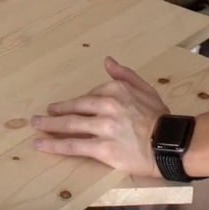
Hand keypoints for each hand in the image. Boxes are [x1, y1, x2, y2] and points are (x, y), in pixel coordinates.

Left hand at [30, 56, 169, 177]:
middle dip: (55, 111)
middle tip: (41, 115)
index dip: (77, 104)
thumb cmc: (160, 118)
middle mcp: (106, 106)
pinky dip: (54, 145)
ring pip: (69, 125)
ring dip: (49, 125)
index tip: (67, 108)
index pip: (89, 96)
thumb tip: (107, 61)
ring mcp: (103, 127)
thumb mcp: (145, 89)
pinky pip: (73, 145)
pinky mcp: (102, 148)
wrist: (172, 144)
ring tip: (36, 126)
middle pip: (74, 108)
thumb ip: (125, 75)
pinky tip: (41, 144)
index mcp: (115, 90)